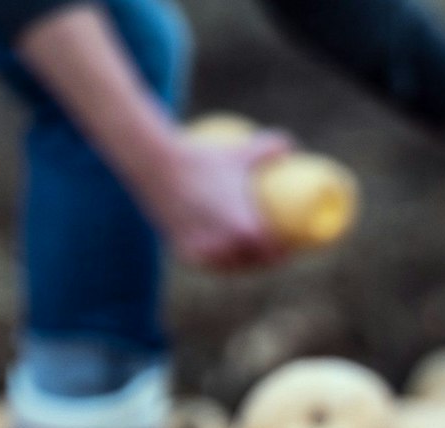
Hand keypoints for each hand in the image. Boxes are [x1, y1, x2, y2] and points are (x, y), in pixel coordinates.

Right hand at [144, 132, 294, 271]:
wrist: (153, 164)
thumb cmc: (199, 157)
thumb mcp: (236, 152)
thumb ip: (266, 149)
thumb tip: (289, 143)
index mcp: (245, 230)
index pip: (273, 252)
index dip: (284, 253)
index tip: (291, 245)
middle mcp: (225, 246)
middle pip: (254, 264)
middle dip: (266, 262)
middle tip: (273, 251)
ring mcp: (203, 251)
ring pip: (229, 267)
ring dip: (242, 265)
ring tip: (251, 256)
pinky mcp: (182, 250)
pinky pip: (205, 262)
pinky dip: (216, 262)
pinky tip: (223, 261)